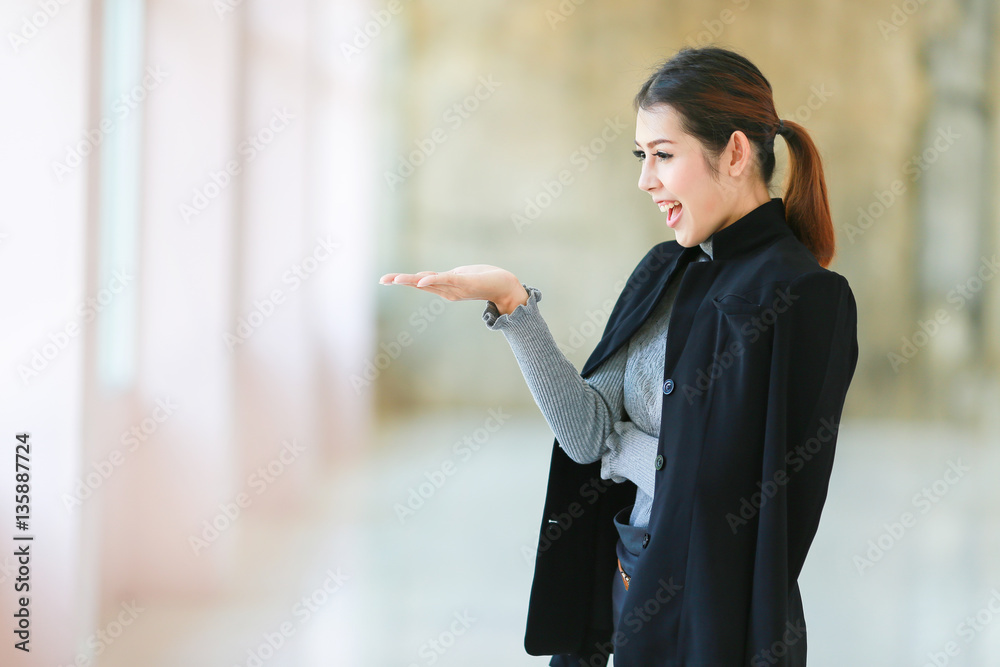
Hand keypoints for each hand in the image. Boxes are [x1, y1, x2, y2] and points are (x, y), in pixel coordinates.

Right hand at [378, 265, 526, 311]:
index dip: (403, 280)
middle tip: (382, 279)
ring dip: (411, 280)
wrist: (508, 287)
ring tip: (394, 279)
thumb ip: (448, 278)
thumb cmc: (486, 280)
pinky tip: (421, 280)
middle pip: (420, 283)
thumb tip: (429, 277)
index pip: (421, 282)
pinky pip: (446, 280)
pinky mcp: (465, 282)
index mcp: (445, 288)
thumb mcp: (462, 276)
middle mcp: (447, 290)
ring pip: (429, 282)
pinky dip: (432, 280)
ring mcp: (455, 287)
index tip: (386, 279)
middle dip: (400, 281)